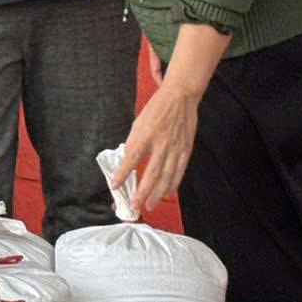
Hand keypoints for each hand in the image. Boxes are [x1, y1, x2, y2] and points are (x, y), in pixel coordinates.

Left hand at [113, 83, 200, 213]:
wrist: (180, 96)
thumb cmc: (156, 110)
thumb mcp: (139, 123)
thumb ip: (134, 143)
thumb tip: (127, 163)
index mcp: (146, 134)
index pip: (132, 157)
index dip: (123, 173)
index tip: (115, 186)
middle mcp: (162, 143)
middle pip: (152, 173)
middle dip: (143, 192)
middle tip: (135, 205)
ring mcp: (176, 148)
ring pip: (166, 176)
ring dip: (157, 193)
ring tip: (149, 205)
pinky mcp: (186, 150)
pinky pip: (179, 171)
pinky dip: (172, 185)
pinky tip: (166, 194)